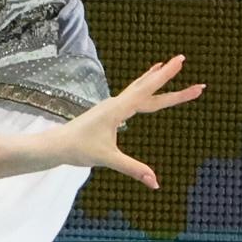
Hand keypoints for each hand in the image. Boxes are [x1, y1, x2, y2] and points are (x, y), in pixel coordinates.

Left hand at [40, 55, 206, 186]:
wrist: (58, 144)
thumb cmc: (79, 149)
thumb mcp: (108, 159)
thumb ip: (133, 169)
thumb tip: (155, 182)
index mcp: (117, 109)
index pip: (148, 91)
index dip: (166, 77)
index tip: (181, 62)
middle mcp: (116, 103)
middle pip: (147, 86)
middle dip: (167, 74)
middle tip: (183, 59)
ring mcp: (113, 105)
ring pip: (139, 88)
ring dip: (155, 78)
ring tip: (168, 65)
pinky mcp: (110, 110)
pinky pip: (132, 95)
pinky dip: (143, 86)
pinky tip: (145, 85)